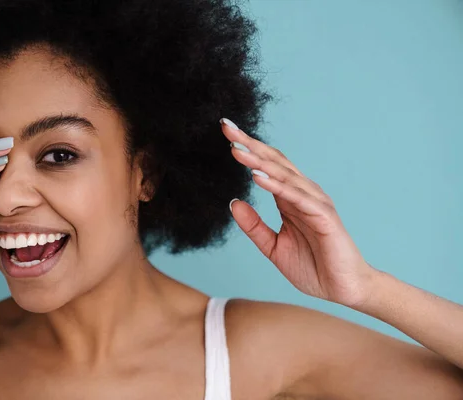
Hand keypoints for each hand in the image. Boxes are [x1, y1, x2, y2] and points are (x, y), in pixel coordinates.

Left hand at [220, 118, 376, 306]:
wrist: (343, 290)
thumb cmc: (312, 267)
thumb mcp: (273, 247)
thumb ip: (254, 226)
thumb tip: (233, 202)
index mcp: (289, 198)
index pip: (266, 167)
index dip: (247, 150)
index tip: (225, 134)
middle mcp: (303, 194)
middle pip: (274, 162)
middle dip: (250, 144)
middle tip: (226, 127)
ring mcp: (315, 203)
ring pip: (284, 175)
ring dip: (259, 162)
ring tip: (236, 149)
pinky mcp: (324, 217)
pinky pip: (297, 198)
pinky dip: (277, 186)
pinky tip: (257, 177)